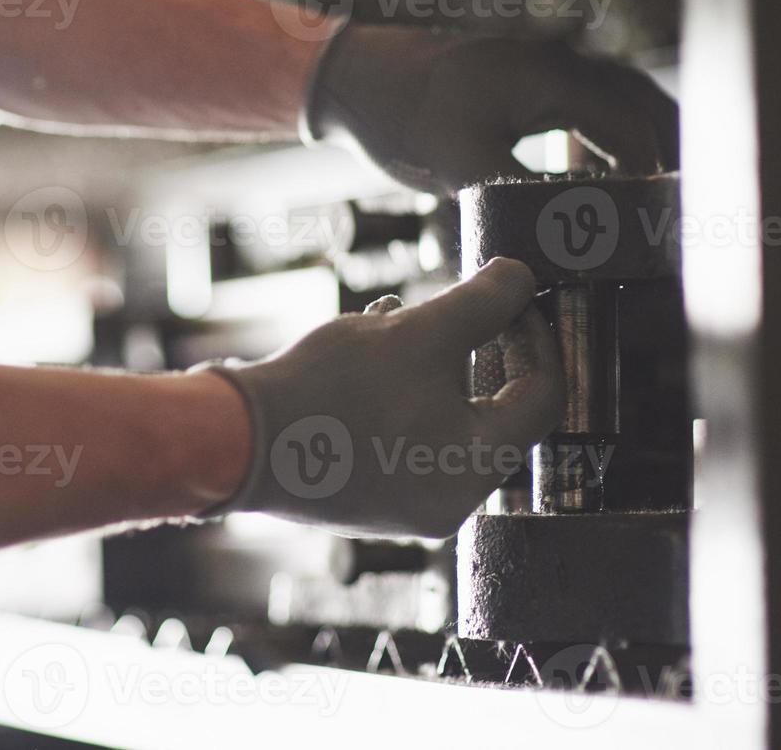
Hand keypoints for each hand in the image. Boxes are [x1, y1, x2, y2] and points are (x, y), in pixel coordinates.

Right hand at [200, 258, 561, 537]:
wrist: (238, 442)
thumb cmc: (334, 391)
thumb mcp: (419, 332)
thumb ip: (484, 302)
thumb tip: (521, 277)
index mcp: (476, 469)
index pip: (542, 398)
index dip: (539, 337)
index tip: (515, 298)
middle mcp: (450, 500)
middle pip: (494, 409)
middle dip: (480, 347)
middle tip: (464, 305)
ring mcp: (406, 503)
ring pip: (446, 416)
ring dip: (434, 361)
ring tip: (400, 319)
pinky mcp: (368, 495)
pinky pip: (407, 433)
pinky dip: (401, 388)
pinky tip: (370, 344)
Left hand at [303, 22, 678, 194]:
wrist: (352, 75)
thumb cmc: (401, 117)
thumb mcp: (462, 168)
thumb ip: (520, 200)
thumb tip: (564, 242)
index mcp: (549, 79)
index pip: (629, 126)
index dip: (653, 173)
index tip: (663, 215)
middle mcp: (554, 61)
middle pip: (639, 99)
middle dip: (668, 147)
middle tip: (685, 198)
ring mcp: (539, 62)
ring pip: (615, 94)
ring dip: (641, 135)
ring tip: (660, 183)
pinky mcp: (521, 72)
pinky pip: (585, 95)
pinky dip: (607, 128)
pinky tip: (601, 164)